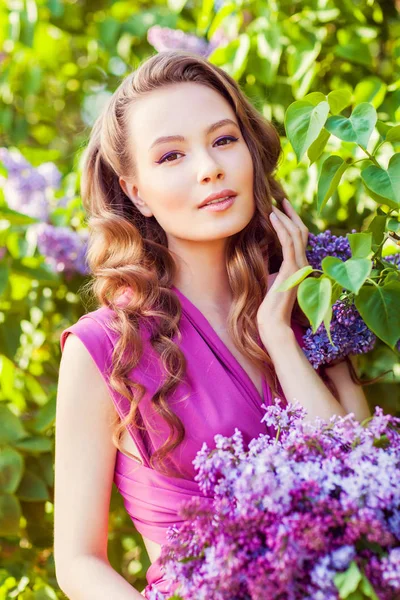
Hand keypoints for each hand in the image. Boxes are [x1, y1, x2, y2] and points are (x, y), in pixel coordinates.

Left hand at [257, 198, 308, 345]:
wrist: (273, 323)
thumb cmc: (268, 305)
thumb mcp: (268, 276)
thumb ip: (268, 260)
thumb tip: (260, 242)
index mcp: (299, 266)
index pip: (299, 238)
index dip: (291, 222)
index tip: (281, 209)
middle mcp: (304, 264)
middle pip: (301, 231)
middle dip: (291, 214)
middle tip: (280, 199)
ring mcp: (300, 266)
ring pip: (296, 234)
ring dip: (284, 217)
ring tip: (273, 205)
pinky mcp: (292, 269)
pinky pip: (288, 242)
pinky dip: (281, 227)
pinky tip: (272, 217)